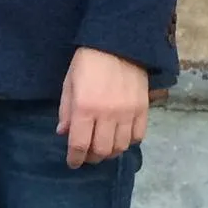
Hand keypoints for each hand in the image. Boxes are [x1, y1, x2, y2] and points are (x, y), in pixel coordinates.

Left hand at [58, 47, 148, 167]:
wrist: (118, 44)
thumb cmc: (87, 62)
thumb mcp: (69, 84)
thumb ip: (66, 111)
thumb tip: (63, 134)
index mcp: (85, 108)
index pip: (80, 144)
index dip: (75, 158)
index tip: (72, 163)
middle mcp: (108, 114)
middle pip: (102, 150)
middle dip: (92, 157)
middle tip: (87, 155)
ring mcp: (128, 113)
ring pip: (121, 146)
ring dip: (110, 152)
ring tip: (103, 148)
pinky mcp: (143, 109)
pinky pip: (138, 136)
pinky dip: (128, 142)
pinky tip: (120, 138)